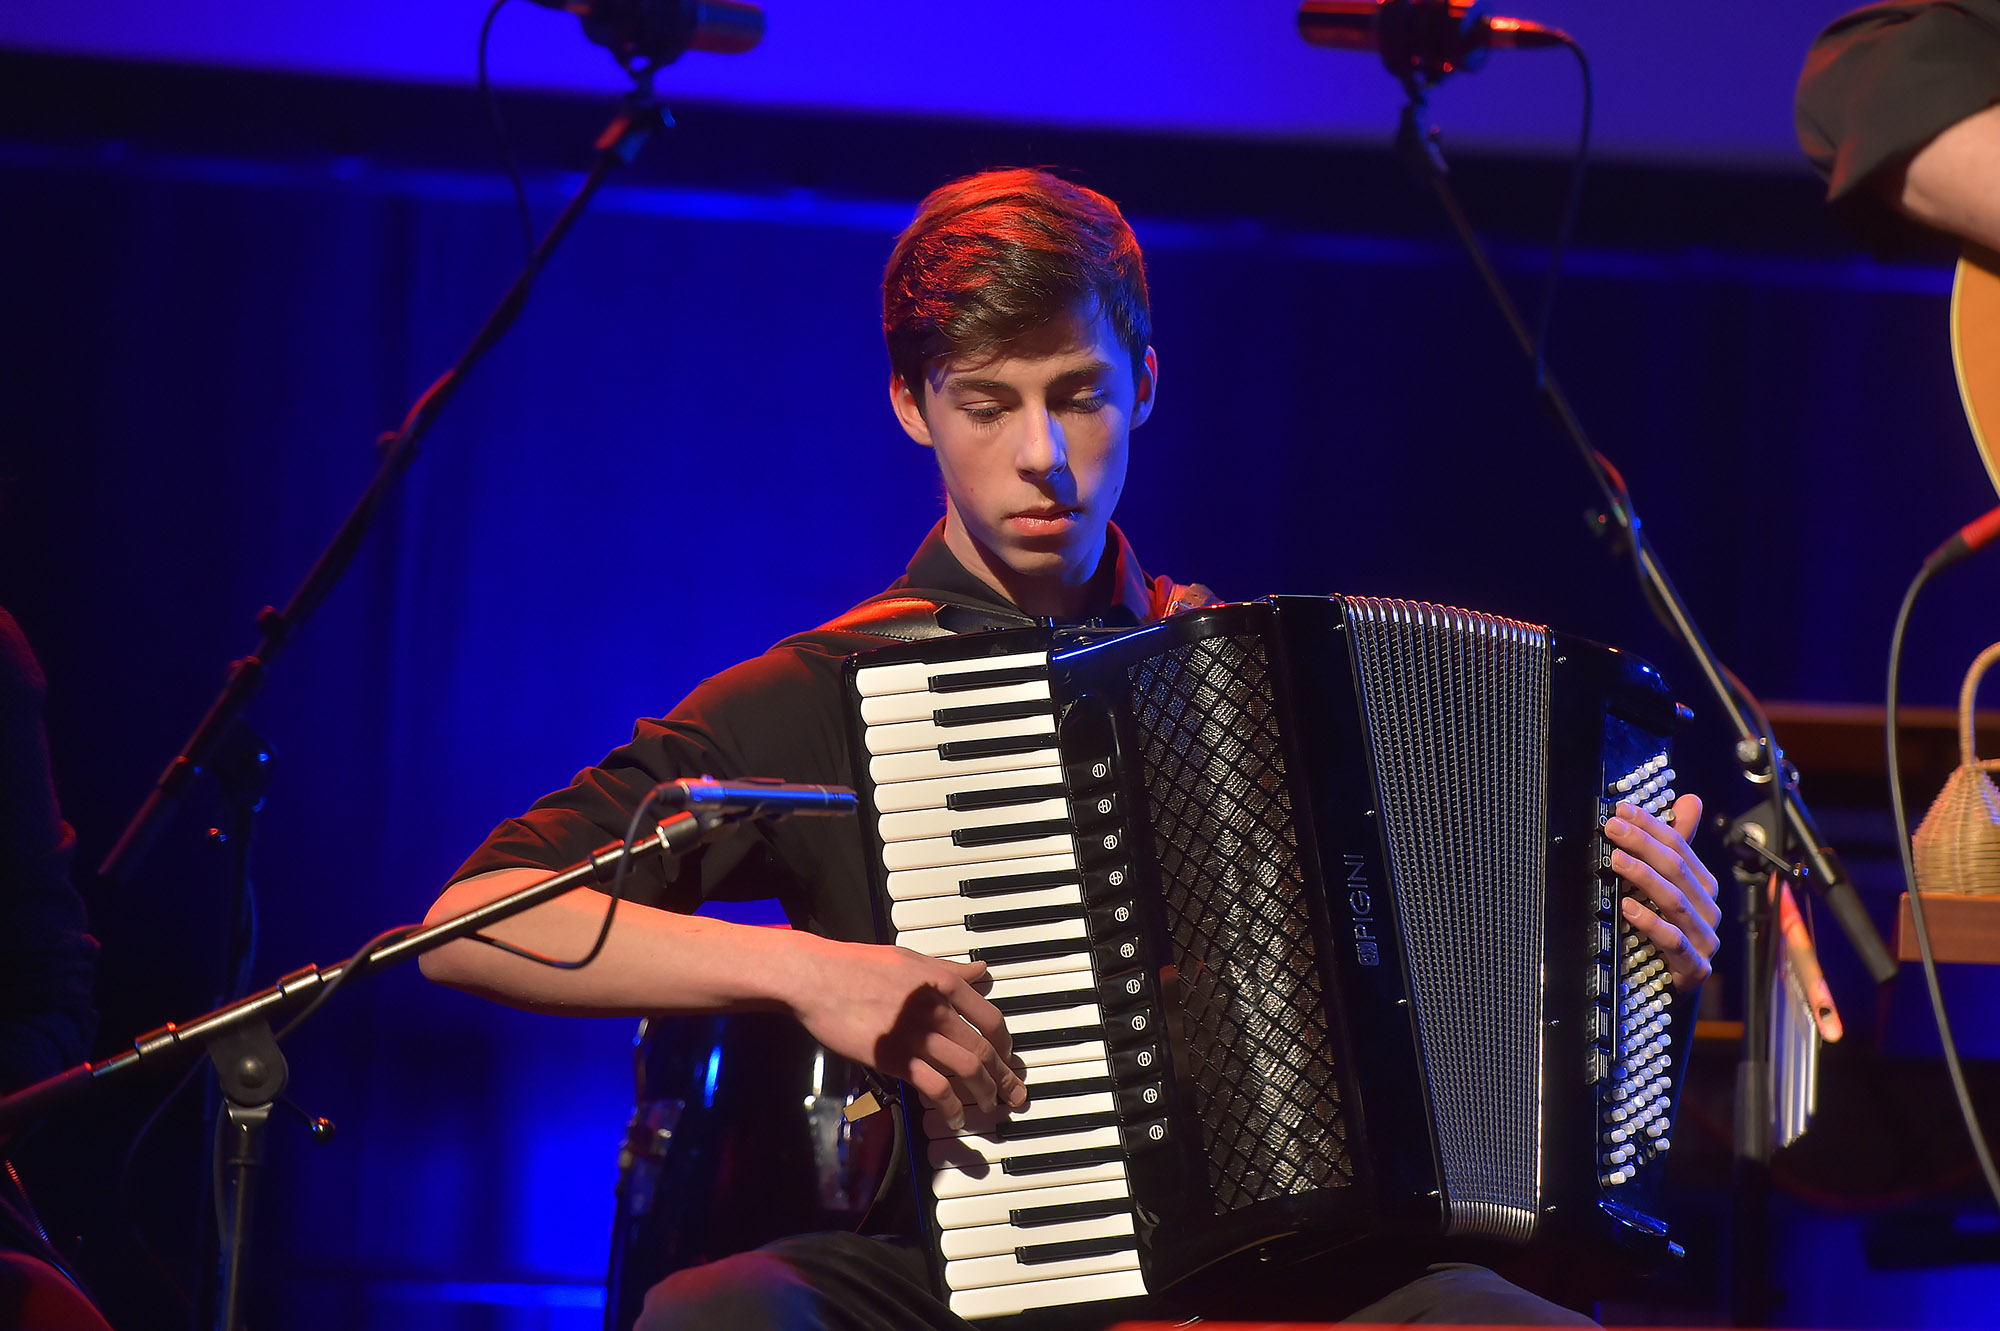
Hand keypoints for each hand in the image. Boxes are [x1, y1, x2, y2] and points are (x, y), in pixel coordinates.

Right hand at [782, 936, 1026, 1129]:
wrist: (817, 978)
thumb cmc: (859, 965)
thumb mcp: (910, 959)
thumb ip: (948, 970)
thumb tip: (980, 972)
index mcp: (944, 983)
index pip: (991, 1019)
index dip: (1004, 1045)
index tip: (1007, 1059)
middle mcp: (938, 1010)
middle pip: (984, 1049)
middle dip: (1004, 1077)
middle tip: (1014, 1094)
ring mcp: (918, 1036)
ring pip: (967, 1070)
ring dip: (984, 1093)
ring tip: (989, 1108)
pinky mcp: (896, 1059)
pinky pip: (936, 1088)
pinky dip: (951, 1107)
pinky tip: (955, 1118)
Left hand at [1605, 793, 1721, 992]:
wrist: (1669, 988)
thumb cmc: (1665, 932)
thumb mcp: (1666, 885)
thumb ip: (1675, 845)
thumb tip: (1690, 799)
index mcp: (1702, 885)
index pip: (1679, 847)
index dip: (1651, 826)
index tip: (1621, 810)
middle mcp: (1707, 909)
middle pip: (1678, 869)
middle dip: (1644, 844)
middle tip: (1613, 827)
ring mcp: (1704, 939)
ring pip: (1676, 901)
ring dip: (1644, 877)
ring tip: (1616, 860)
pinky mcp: (1695, 967)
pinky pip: (1674, 941)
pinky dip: (1650, 922)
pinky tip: (1628, 907)